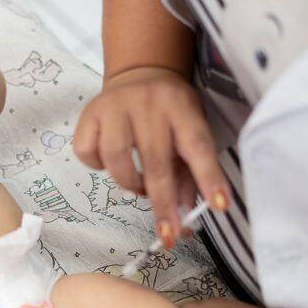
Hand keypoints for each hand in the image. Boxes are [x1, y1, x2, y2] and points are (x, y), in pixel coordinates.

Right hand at [73, 67, 228, 244]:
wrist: (140, 72)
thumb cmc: (169, 112)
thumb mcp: (188, 131)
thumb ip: (189, 174)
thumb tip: (186, 221)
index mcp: (181, 107)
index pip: (198, 145)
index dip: (208, 177)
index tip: (218, 207)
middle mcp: (148, 103)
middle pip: (156, 161)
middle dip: (163, 204)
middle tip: (168, 235)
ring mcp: (115, 106)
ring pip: (116, 158)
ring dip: (129, 183)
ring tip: (137, 186)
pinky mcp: (90, 113)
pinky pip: (88, 152)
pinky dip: (98, 166)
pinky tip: (110, 162)